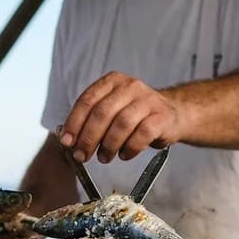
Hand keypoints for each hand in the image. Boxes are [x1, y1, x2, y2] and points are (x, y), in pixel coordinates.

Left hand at [59, 72, 187, 162]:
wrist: (172, 114)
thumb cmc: (134, 116)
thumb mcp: (111, 110)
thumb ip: (90, 120)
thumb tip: (68, 140)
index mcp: (112, 81)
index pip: (87, 101)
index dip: (74, 123)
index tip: (67, 142)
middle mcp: (130, 86)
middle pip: (102, 113)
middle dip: (88, 138)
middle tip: (82, 155)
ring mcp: (148, 100)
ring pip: (122, 124)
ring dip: (108, 146)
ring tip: (104, 157)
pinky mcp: (162, 116)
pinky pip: (142, 134)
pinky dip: (130, 148)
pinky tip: (124, 154)